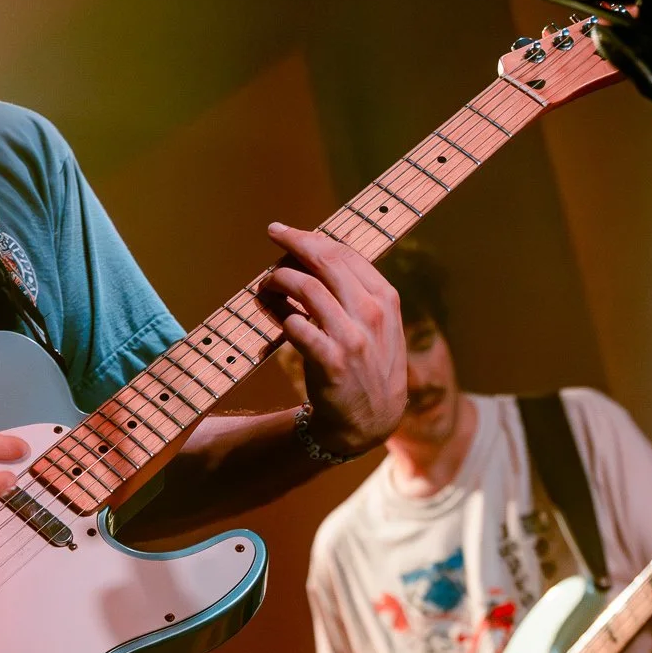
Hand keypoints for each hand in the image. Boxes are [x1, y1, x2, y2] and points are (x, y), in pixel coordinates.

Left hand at [260, 226, 405, 456]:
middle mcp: (372, 313)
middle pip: (326, 261)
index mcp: (385, 299)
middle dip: (294, 242)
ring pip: (306, 288)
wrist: (369, 420)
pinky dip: (281, 316)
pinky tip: (277, 315)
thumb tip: (314, 259)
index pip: (345, 254)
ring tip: (266, 284)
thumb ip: (356, 294)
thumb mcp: (378, 326)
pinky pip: (295, 326)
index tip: (288, 232)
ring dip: (279, 280)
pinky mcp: (331, 361)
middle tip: (273, 234)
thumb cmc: (367, 367)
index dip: (312, 238)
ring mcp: (352, 337)